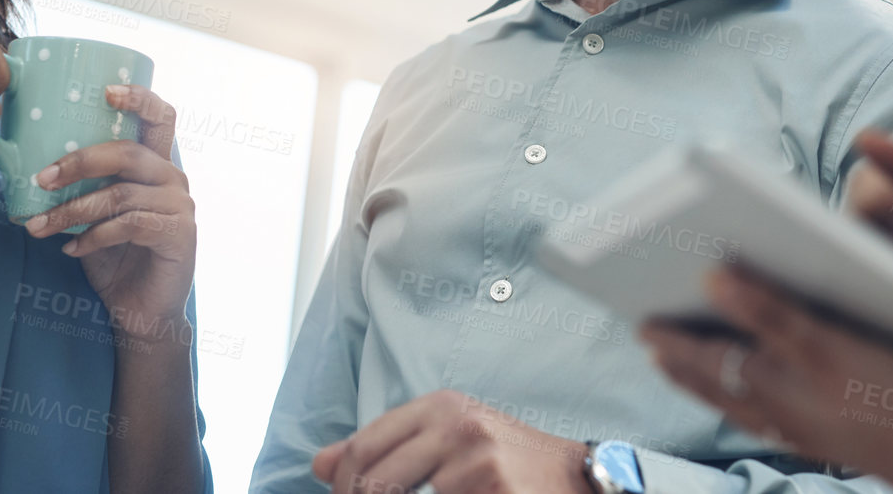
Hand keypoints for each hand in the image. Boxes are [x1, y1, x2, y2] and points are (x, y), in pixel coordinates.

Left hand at [23, 85, 196, 347]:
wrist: (141, 311)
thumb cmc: (115, 258)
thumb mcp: (95, 215)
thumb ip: (83, 189)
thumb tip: (27, 168)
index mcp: (157, 164)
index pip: (161, 117)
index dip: (138, 98)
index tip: (105, 91)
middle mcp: (173, 178)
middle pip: (129, 153)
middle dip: (80, 162)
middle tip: (42, 179)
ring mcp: (180, 206)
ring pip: (120, 194)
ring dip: (72, 209)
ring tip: (38, 226)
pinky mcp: (178, 234)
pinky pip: (129, 225)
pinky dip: (93, 237)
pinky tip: (70, 249)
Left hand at [312, 390, 591, 493]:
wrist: (573, 478)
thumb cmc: (505, 461)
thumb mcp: (448, 440)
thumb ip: (386, 447)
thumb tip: (319, 463)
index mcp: (440, 407)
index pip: (365, 447)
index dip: (344, 483)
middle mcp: (456, 426)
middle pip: (375, 479)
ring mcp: (476, 462)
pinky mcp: (493, 490)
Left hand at [643, 268, 892, 493]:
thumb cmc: (890, 395)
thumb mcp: (827, 341)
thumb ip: (767, 310)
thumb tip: (711, 280)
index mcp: (768, 383)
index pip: (702, 357)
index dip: (671, 338)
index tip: (641, 325)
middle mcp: (776, 410)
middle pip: (714, 384)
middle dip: (682, 363)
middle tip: (654, 348)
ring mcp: (802, 429)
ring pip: (739, 404)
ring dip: (710, 384)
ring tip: (691, 370)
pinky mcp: (830, 436)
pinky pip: (770, 419)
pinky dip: (750, 404)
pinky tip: (763, 402)